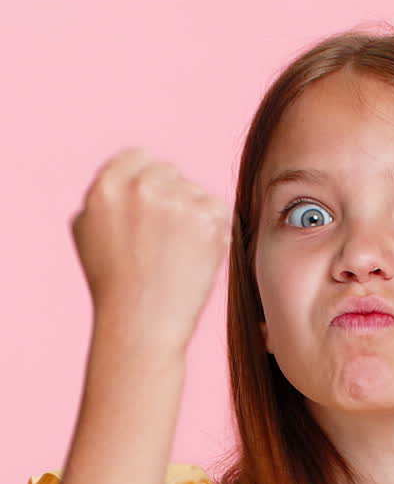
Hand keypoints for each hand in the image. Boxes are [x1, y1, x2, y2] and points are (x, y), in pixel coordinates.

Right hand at [70, 147, 232, 353]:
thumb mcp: (87, 232)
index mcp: (107, 186)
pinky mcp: (206, 219)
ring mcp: (176, 201)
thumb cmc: (113, 286)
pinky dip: (213, 231)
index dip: (147, 181)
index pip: (139, 158)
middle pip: (169, 172)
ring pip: (194, 192)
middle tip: (165, 241)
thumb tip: (123, 177)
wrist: (142, 325)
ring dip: (192, 216)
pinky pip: (217, 210)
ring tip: (176, 255)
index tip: (153, 207)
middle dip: (171, 199)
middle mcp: (140, 187)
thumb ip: (102, 197)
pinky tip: (195, 257)